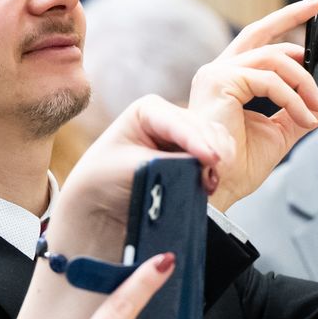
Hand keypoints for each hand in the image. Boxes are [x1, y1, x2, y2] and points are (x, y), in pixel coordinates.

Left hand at [47, 95, 236, 254]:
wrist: (99, 208)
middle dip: (211, 151)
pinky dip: (217, 169)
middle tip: (215, 175)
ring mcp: (182, 138)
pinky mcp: (191, 157)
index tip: (211, 159)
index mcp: (148, 110)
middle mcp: (168, 119)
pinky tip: (212, 182)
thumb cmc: (103, 182)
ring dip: (218, 160)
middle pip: (203, 129)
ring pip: (214, 140)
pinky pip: (215, 155)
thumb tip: (200, 166)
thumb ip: (168, 165)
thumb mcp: (134, 169)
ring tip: (211, 182)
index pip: (179, 123)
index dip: (197, 141)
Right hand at [184, 0, 317, 206]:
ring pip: (274, 59)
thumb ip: (300, 113)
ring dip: (304, 81)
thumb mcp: (279, 134)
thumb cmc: (239, 166)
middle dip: (290, 14)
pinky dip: (293, 97)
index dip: (285, 25)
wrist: (220, 187)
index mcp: (228, 82)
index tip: (314, 13)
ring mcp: (216, 74)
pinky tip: (304, 116)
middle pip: (258, 32)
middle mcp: (217, 72)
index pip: (258, 43)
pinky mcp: (220, 82)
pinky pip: (269, 80)